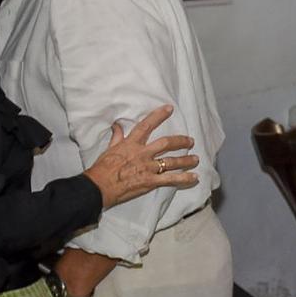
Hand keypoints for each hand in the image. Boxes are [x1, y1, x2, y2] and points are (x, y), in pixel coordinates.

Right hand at [83, 105, 197, 206]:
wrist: (100, 187)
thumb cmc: (102, 169)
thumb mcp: (109, 149)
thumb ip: (117, 137)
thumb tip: (116, 125)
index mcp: (131, 144)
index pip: (147, 126)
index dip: (158, 116)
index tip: (169, 109)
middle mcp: (143, 154)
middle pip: (166, 144)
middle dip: (181, 141)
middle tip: (191, 141)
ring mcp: (148, 168)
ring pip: (172, 161)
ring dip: (186, 160)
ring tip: (196, 158)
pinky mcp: (151, 181)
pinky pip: (171, 179)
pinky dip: (184, 178)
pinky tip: (194, 177)